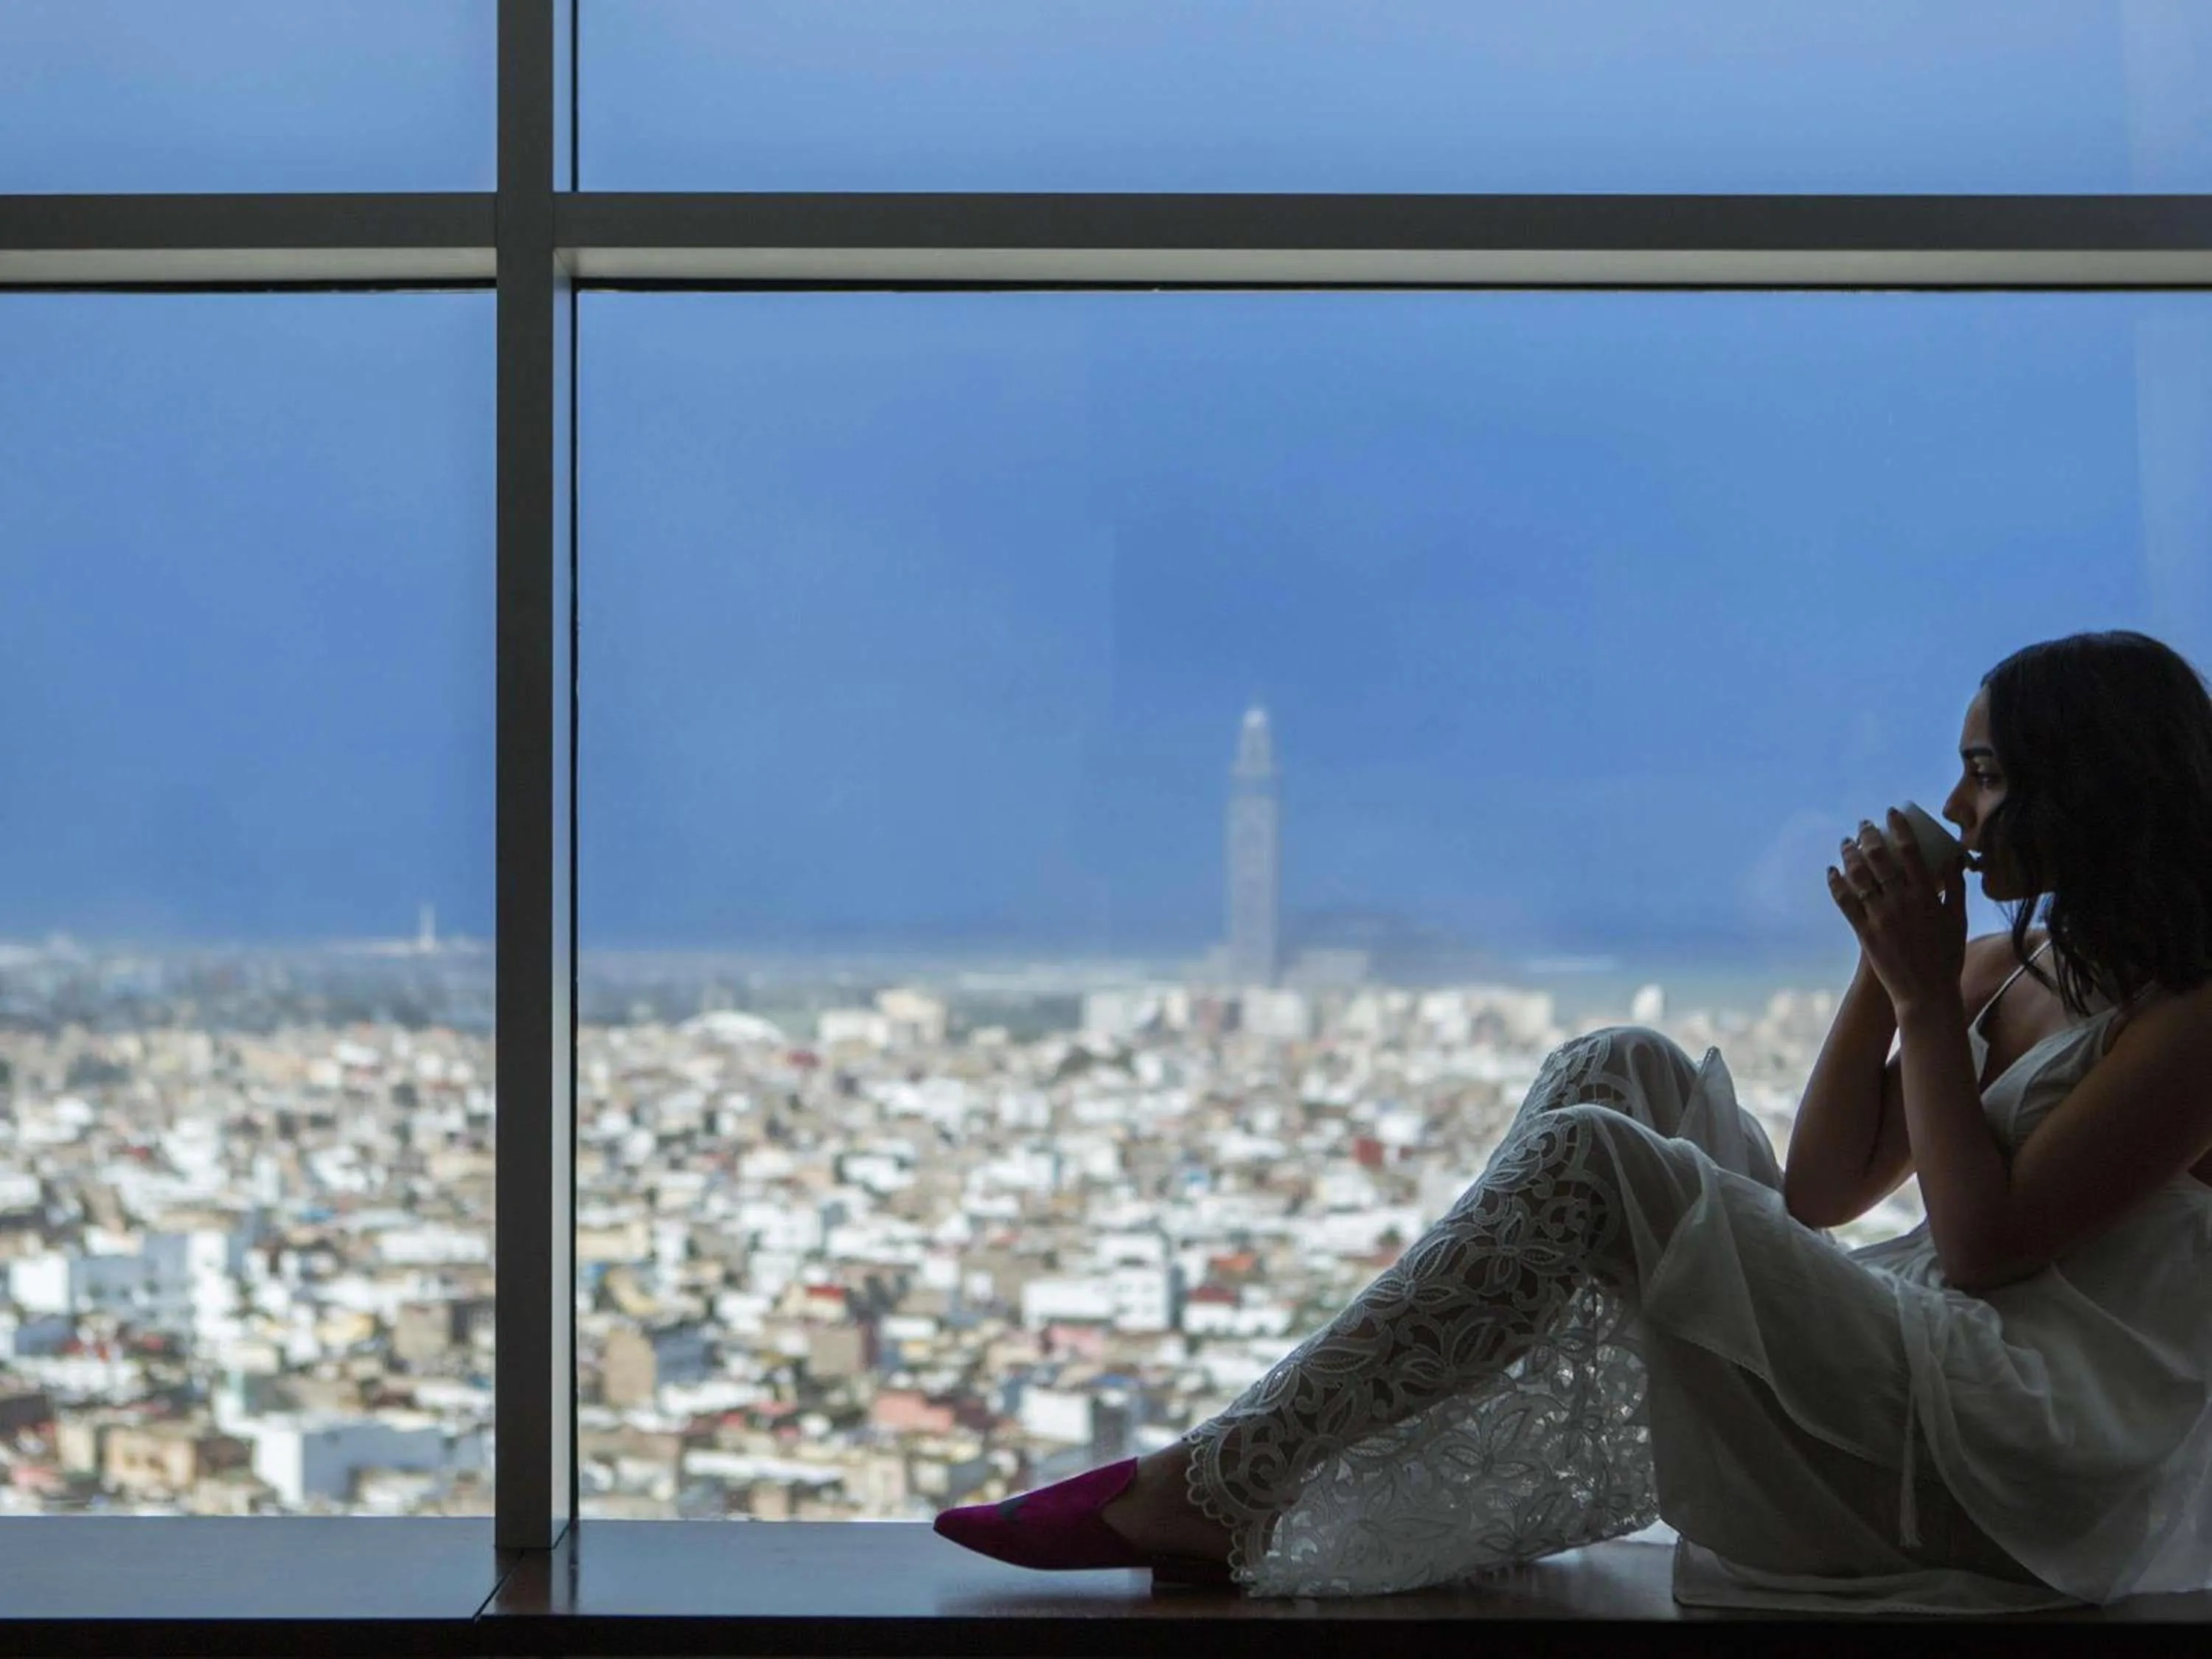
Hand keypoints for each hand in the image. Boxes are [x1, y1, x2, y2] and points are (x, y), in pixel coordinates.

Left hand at [1827, 808, 1967, 1015]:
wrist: (1926, 992)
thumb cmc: (1947, 955)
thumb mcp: (1957, 919)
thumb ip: (1956, 887)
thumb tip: (1954, 858)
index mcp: (1928, 895)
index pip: (1911, 851)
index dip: (1899, 828)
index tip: (1891, 813)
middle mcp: (1903, 902)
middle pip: (1880, 858)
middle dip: (1869, 836)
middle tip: (1863, 825)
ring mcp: (1881, 917)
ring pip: (1859, 877)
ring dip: (1849, 855)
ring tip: (1846, 843)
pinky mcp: (1865, 932)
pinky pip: (1846, 903)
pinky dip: (1837, 884)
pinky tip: (1832, 872)